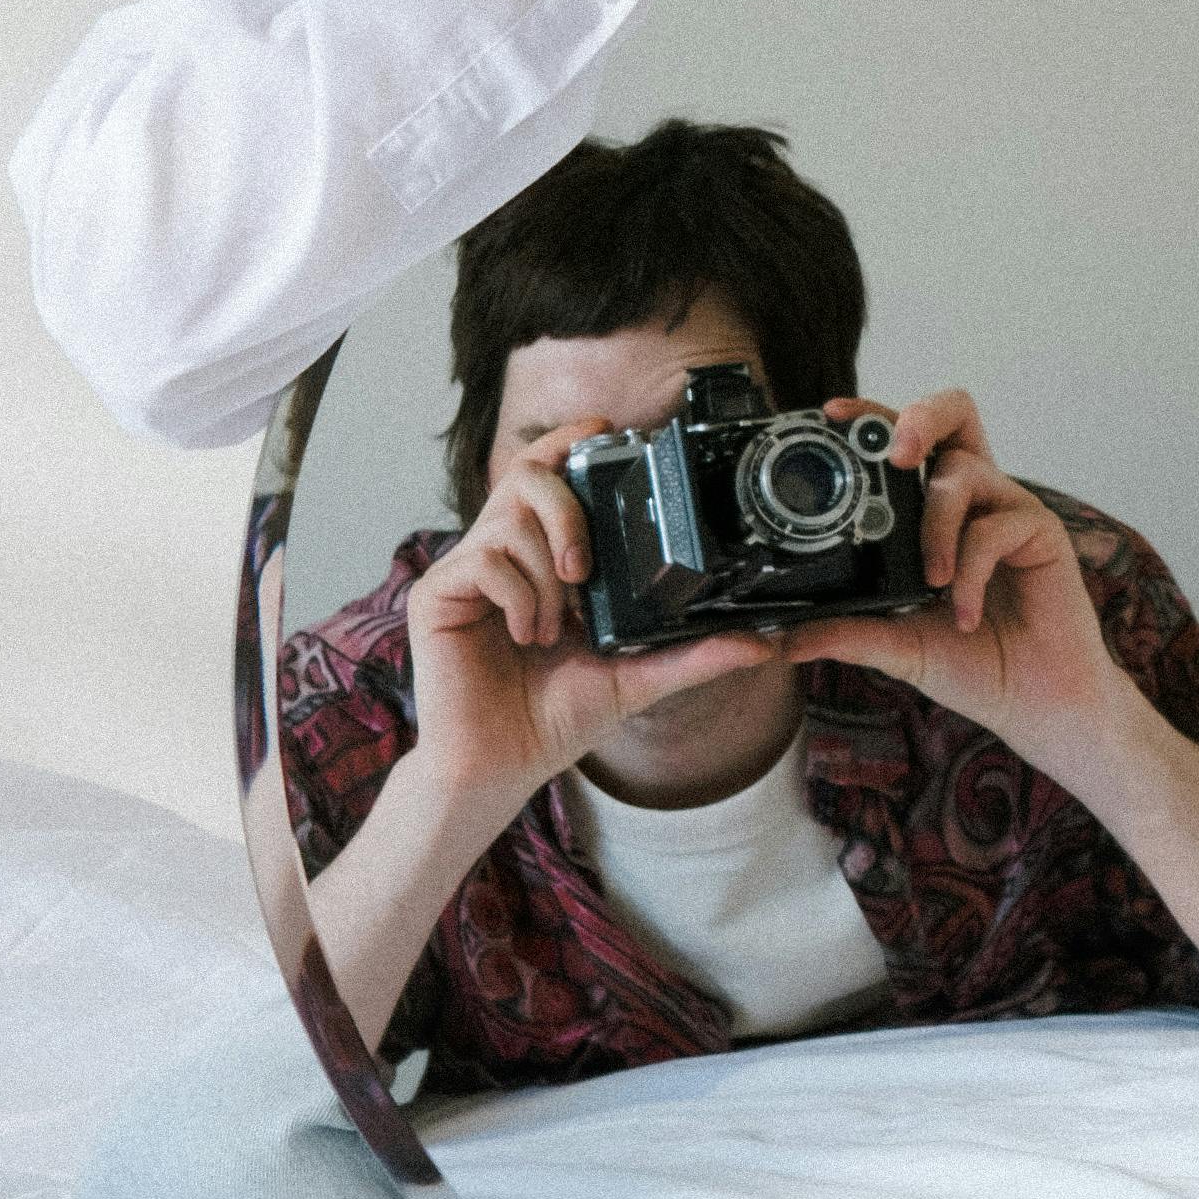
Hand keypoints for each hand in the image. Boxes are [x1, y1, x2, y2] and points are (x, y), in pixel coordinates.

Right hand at [400, 442, 793, 808]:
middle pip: (528, 474)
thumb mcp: (636, 678)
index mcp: (542, 557)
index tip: (608, 432)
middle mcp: (502, 552)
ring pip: (509, 517)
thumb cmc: (555, 719)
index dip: (571, 441)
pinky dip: (521, 597)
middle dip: (568, 510)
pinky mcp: (437, 594)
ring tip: (558, 626)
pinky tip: (529, 636)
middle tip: (585, 569)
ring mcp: (466, 570)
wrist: (503, 767)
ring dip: (548, 572)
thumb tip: (762, 643)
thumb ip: (692, 654)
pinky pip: (484, 560)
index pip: (550, 474)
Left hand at [805, 391, 1129, 767]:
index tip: (831, 415)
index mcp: (937, 510)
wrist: (1033, 702)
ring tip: (932, 580)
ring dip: (937, 525)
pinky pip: (996, 527)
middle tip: (896, 455)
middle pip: (953, 412)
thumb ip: (847, 634)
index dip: (870, 417)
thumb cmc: (974, 663)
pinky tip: (966, 614)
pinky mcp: (1041, 532)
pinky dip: (972, 572)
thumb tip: (781, 639)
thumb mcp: (897, 646)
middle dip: (917, 418)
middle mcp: (973, 498)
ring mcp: (1008, 510)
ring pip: (963, 473)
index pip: (905, 441)